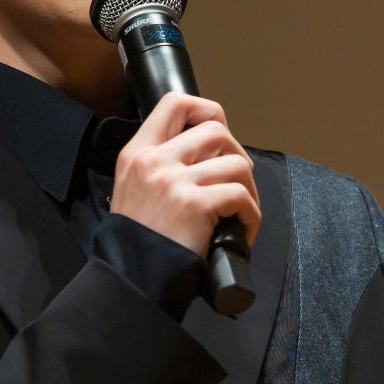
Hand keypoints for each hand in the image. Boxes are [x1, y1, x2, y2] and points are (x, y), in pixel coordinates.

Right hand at [110, 92, 261, 256]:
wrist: (133, 280)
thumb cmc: (139, 243)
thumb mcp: (133, 191)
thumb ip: (160, 167)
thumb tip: (205, 155)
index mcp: (137, 153)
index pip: (175, 103)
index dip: (206, 110)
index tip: (218, 137)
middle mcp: (154, 161)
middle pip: (216, 130)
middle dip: (237, 154)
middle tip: (236, 182)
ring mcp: (174, 181)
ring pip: (237, 163)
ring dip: (249, 189)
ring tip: (240, 211)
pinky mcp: (195, 205)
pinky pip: (241, 196)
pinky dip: (251, 215)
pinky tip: (242, 230)